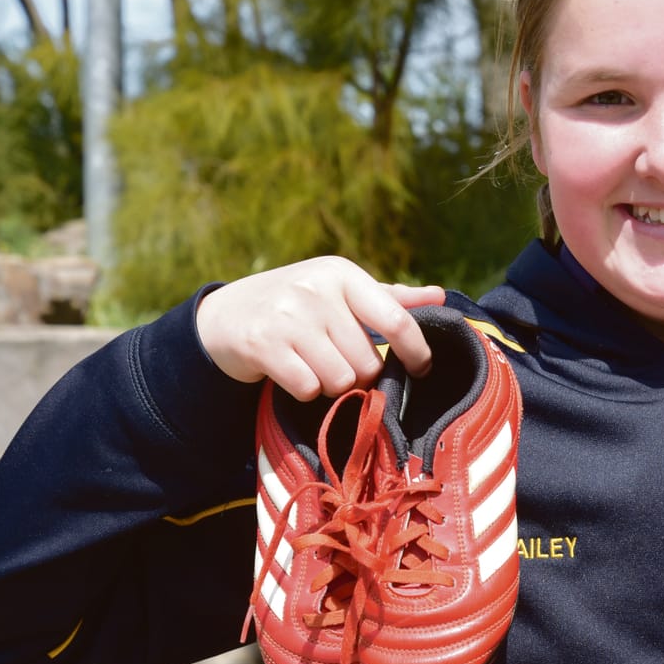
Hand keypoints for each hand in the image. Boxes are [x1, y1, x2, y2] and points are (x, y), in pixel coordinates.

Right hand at [194, 256, 445, 399]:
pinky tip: (291, 371)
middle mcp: (315, 290)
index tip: (421, 369)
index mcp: (341, 274)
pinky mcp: (262, 344)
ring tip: (312, 364)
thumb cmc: (295, 305)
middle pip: (367, 362)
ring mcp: (287, 316)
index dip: (416, 352)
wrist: (224, 316)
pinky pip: (308, 388)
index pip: (396, 320)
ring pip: (340, 379)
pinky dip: (304, 390)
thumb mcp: (339, 291)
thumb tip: (439, 296)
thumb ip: (388, 298)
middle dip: (358, 374)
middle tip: (336, 362)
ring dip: (331, 384)